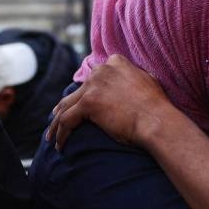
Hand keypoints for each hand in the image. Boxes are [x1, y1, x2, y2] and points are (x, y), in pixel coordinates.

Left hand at [47, 54, 173, 150]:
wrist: (157, 119)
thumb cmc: (156, 107)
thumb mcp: (146, 80)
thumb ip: (131, 77)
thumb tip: (129, 80)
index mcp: (115, 63)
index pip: (92, 78)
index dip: (83, 91)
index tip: (78, 102)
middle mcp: (101, 70)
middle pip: (76, 91)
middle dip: (65, 106)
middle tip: (56, 117)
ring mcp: (93, 86)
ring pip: (66, 105)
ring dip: (57, 122)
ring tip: (51, 136)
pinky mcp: (88, 103)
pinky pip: (66, 120)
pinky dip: (60, 133)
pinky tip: (59, 145)